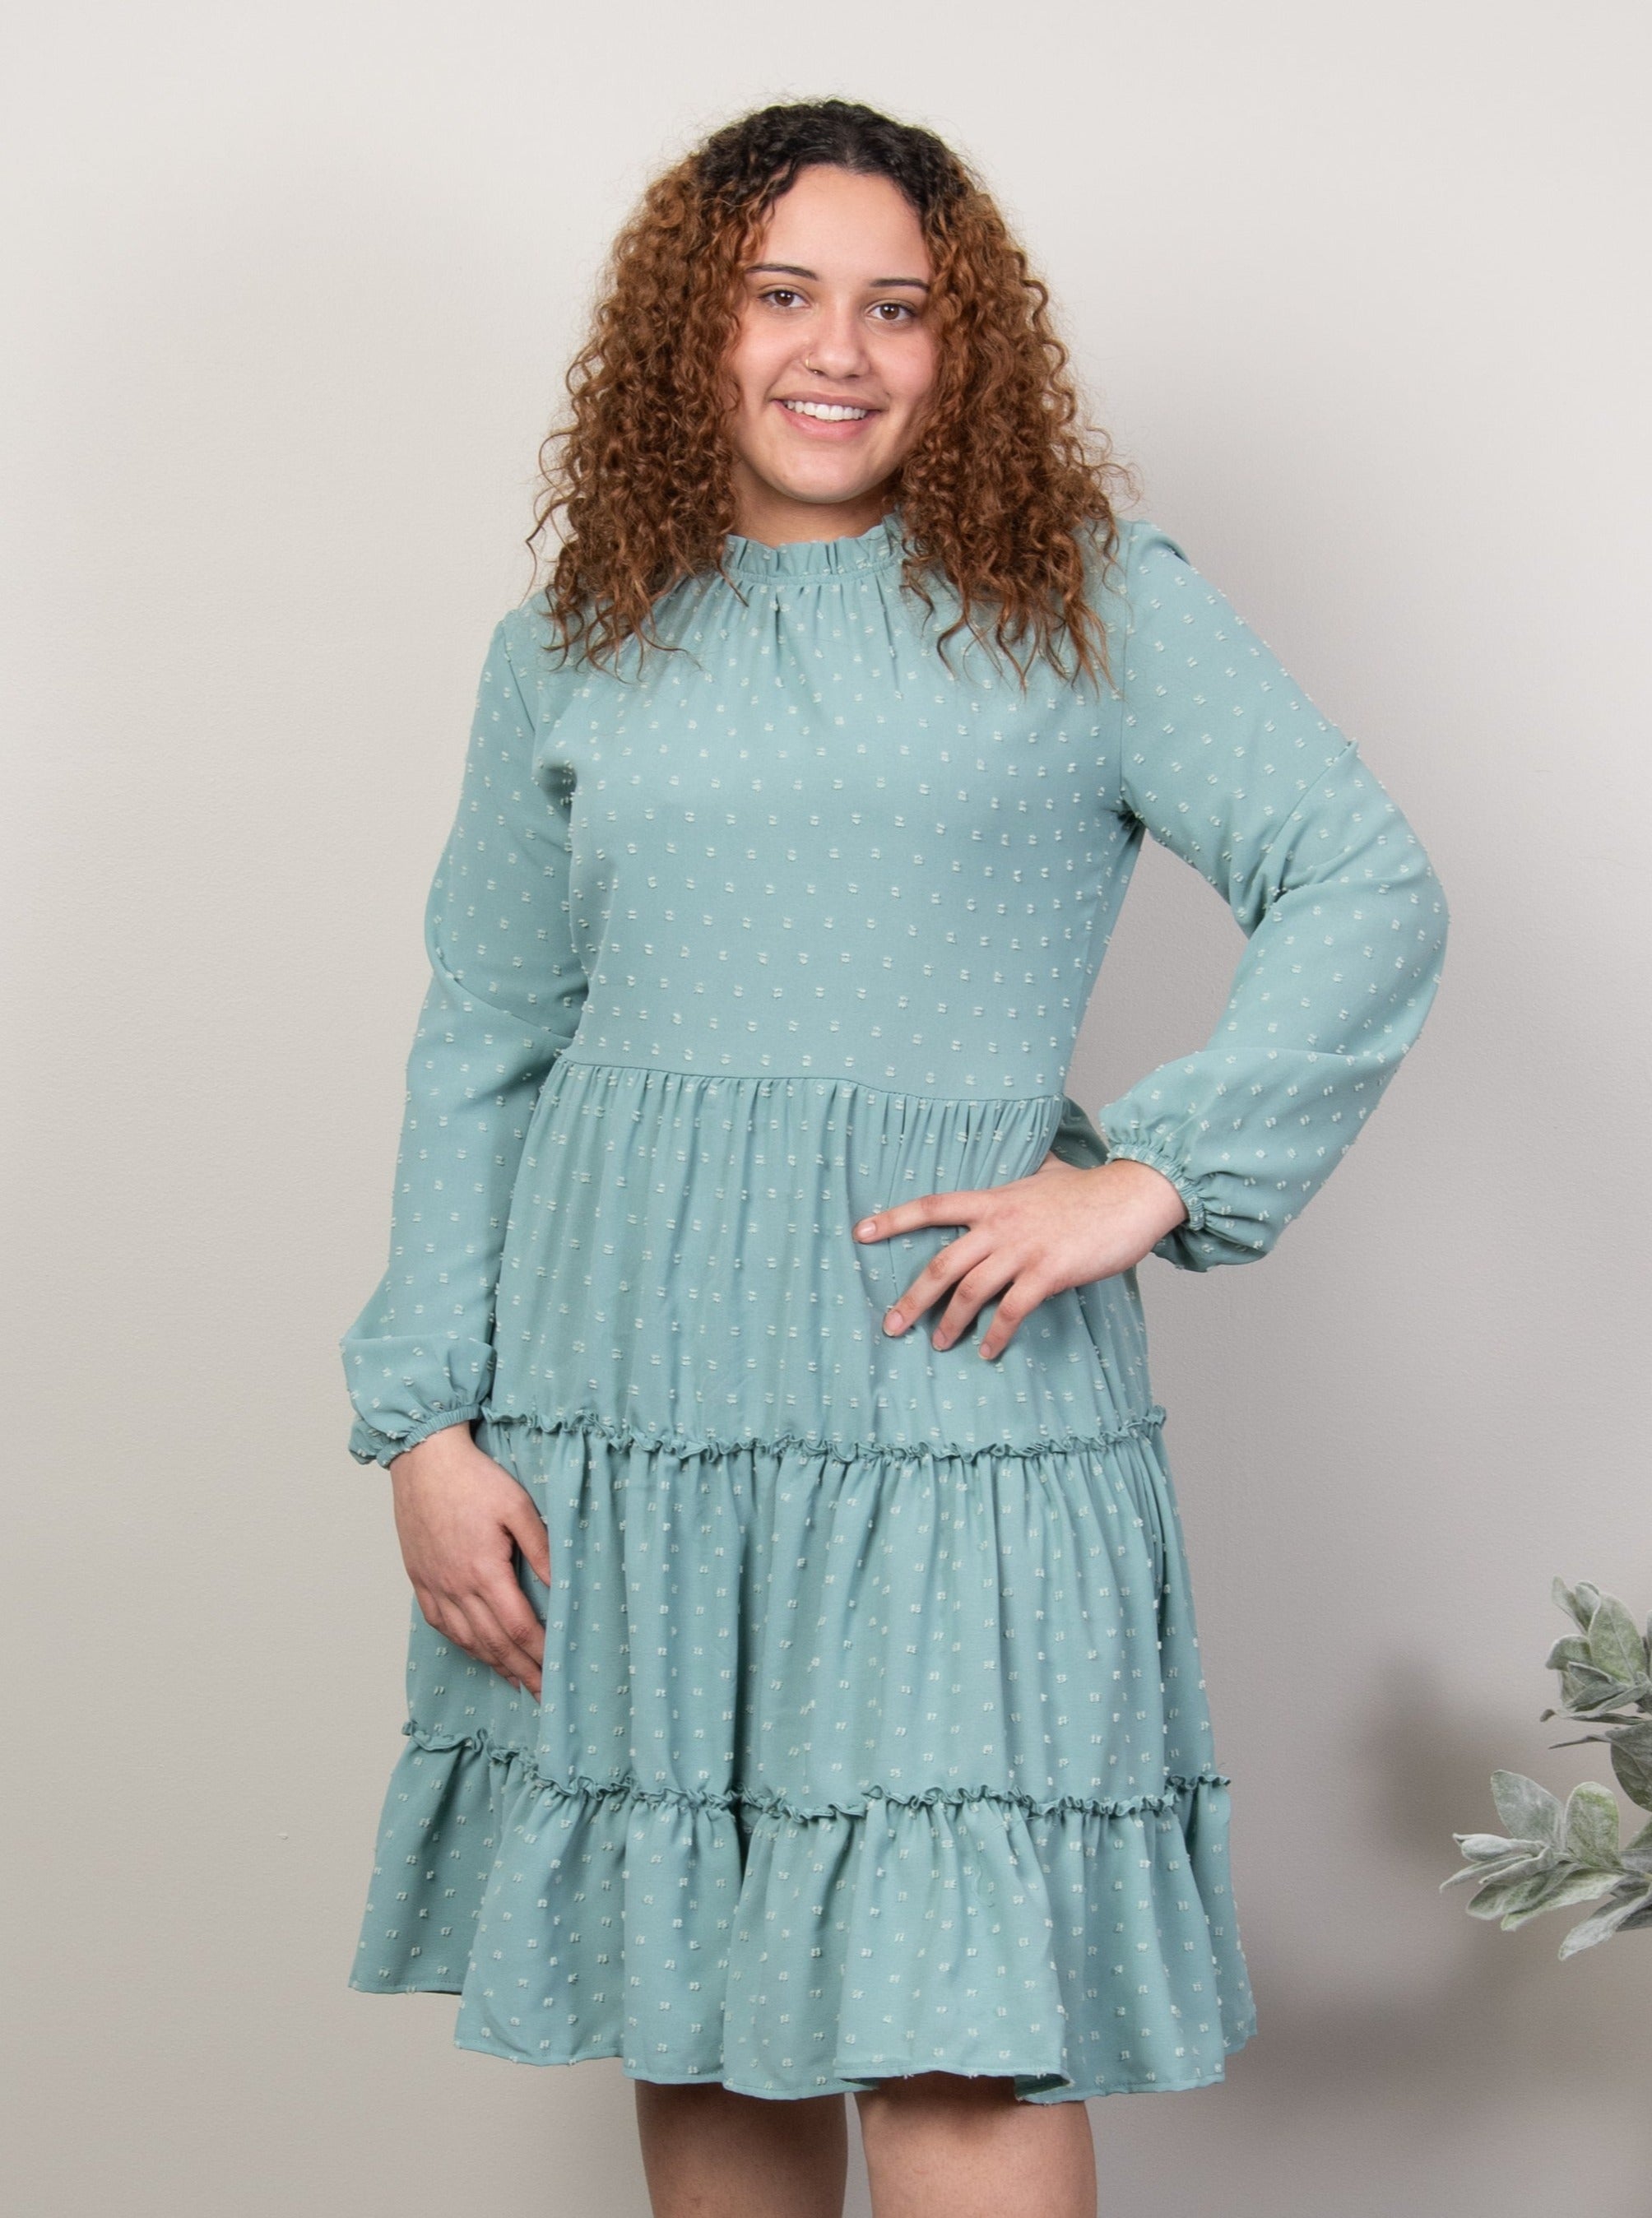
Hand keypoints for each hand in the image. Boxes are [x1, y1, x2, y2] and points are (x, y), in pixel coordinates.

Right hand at [388, 1424, 551, 1698]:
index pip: (519, 1627)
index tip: (556, 1674)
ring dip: (492, 1663)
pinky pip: (441, 1624)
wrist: (423, 1459)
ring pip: (466, 1638)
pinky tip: (475, 1650)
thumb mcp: (518, 1506)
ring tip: (515, 1680)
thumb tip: (561, 1585)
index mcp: (484, 1571)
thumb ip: (541, 1548)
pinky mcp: (420, 1578)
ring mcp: (434, 1585)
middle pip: (493, 1643)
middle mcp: (456, 1586)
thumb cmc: (473, 1478)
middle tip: (542, 1693)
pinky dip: (462, 1643)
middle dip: (521, 1671)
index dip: (539, 1655)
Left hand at [853, 1153, 1189, 1360]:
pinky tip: (987, 1351)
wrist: (1132, 1196)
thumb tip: (1032, 1160)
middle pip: (941, 1264)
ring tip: (939, 1345)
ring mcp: (1023, 1249)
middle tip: (892, 1327)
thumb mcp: (1049, 1171)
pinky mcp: (1048, 1272)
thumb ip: (1030, 1172)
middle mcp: (1000, 1224)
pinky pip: (1012, 1310)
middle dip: (912, 1300)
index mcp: (993, 1200)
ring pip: (970, 1292)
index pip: (932, 1206)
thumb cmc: (1091, 1188)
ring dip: (950, 1324)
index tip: (860, 1232)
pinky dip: (996, 1334)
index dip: (893, 1219)